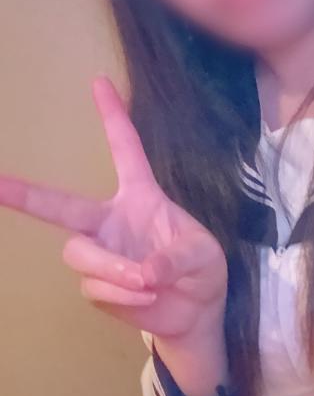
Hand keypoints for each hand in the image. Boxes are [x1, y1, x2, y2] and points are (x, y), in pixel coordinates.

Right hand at [0, 76, 227, 338]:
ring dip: (111, 269)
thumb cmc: (201, 271)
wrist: (196, 314)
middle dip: (26, 195)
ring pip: (78, 253)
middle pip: (61, 206)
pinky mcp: (96, 285)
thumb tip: (144, 271)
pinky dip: (120, 293)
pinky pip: (93, 286)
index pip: (124, 150)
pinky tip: (145, 296)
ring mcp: (101, 253)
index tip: (99, 81)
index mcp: (141, 197)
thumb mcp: (204, 256)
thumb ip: (177, 257)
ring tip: (146, 281)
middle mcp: (112, 220)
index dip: (112, 116)